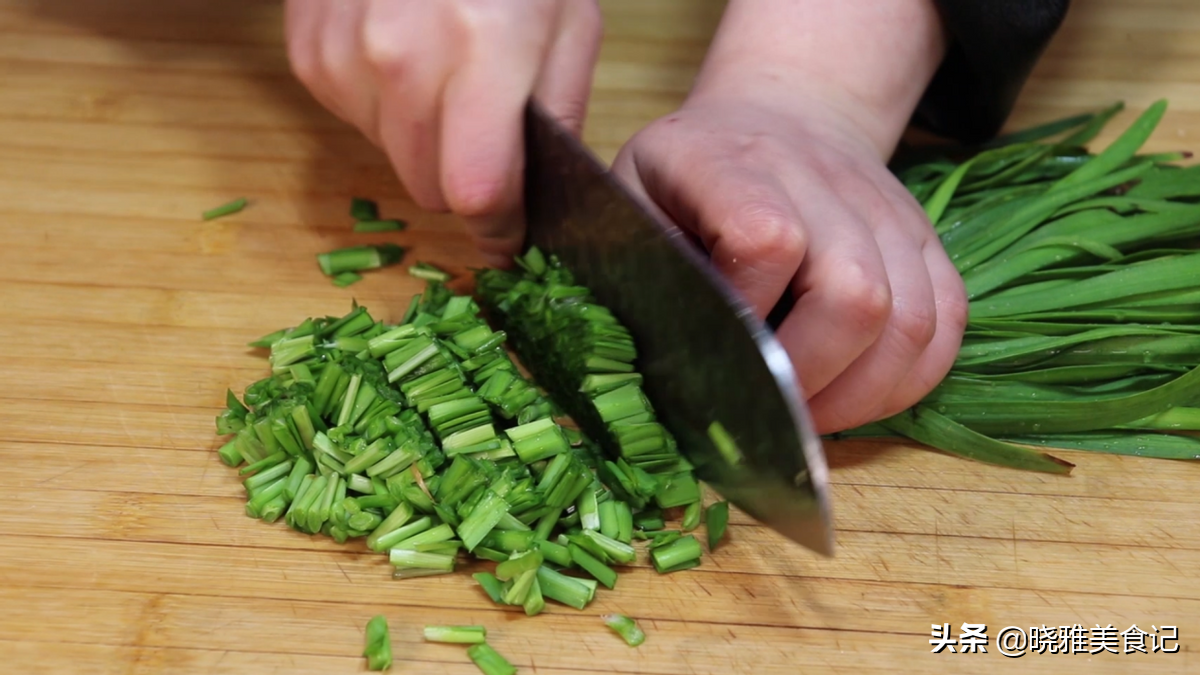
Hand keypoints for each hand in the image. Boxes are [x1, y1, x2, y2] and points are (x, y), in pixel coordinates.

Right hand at [284, 0, 602, 266]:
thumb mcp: (570, 25)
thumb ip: (561, 114)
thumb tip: (538, 196)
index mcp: (481, 50)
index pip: (476, 189)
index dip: (499, 226)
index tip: (511, 236)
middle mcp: (400, 57)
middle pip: (429, 187)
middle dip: (465, 181)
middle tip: (486, 139)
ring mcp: (344, 54)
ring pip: (391, 159)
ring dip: (423, 141)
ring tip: (446, 78)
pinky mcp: (308, 53)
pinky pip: (353, 121)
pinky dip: (384, 109)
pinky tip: (405, 60)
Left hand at [612, 97, 967, 433]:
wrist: (773, 117)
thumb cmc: (685, 180)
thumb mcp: (630, 204)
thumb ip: (641, 272)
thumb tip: (669, 371)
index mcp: (730, 162)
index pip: (766, 240)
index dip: (746, 315)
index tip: (714, 353)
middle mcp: (819, 177)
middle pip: (855, 294)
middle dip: (809, 378)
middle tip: (765, 412)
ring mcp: (885, 208)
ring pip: (911, 321)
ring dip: (860, 395)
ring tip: (805, 414)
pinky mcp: (925, 239)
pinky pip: (946, 325)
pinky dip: (905, 381)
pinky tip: (854, 397)